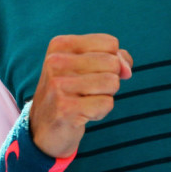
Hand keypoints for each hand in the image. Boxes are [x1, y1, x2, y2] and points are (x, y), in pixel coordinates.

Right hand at [29, 34, 132, 157]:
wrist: (44, 128)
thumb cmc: (72, 92)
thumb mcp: (88, 67)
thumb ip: (115, 59)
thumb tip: (127, 70)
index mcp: (61, 45)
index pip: (110, 43)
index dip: (112, 60)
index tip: (93, 73)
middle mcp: (56, 61)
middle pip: (113, 63)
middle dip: (110, 79)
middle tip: (88, 90)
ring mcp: (58, 85)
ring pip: (112, 82)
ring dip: (106, 95)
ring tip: (86, 100)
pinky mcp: (66, 108)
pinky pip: (106, 104)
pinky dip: (101, 111)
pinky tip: (83, 113)